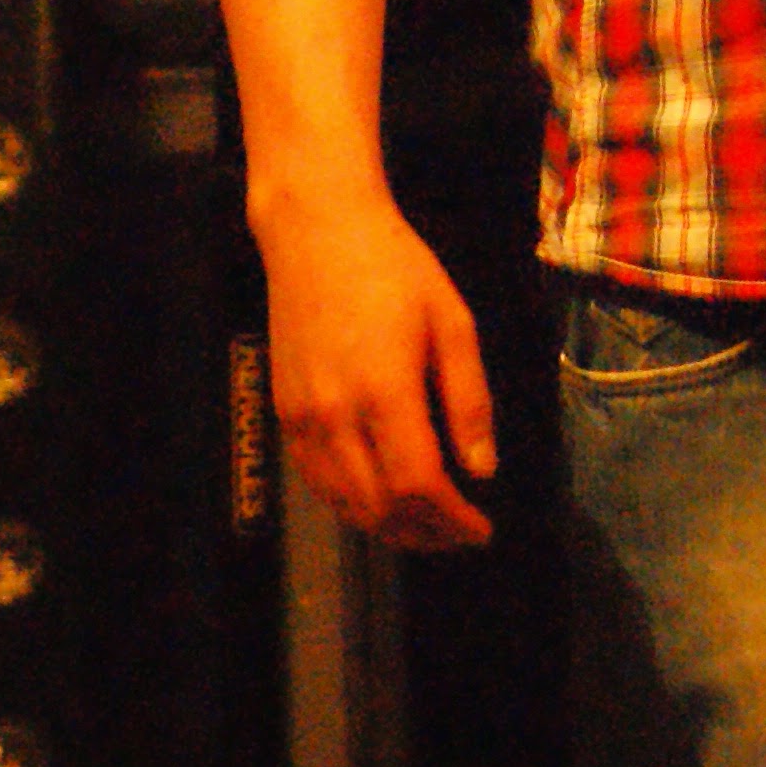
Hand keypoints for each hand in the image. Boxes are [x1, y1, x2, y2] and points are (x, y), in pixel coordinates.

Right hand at [257, 191, 498, 550]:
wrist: (316, 231)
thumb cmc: (395, 267)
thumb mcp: (452, 322)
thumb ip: (468, 400)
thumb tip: (482, 470)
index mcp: (383, 390)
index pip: (417, 486)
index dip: (452, 520)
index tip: (481, 529)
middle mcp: (335, 415)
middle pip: (379, 508)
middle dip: (426, 534)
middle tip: (461, 534)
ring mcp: (302, 419)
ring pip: (344, 504)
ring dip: (389, 528)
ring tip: (428, 528)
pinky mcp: (284, 414)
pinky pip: (318, 483)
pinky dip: (351, 505)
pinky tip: (381, 501)